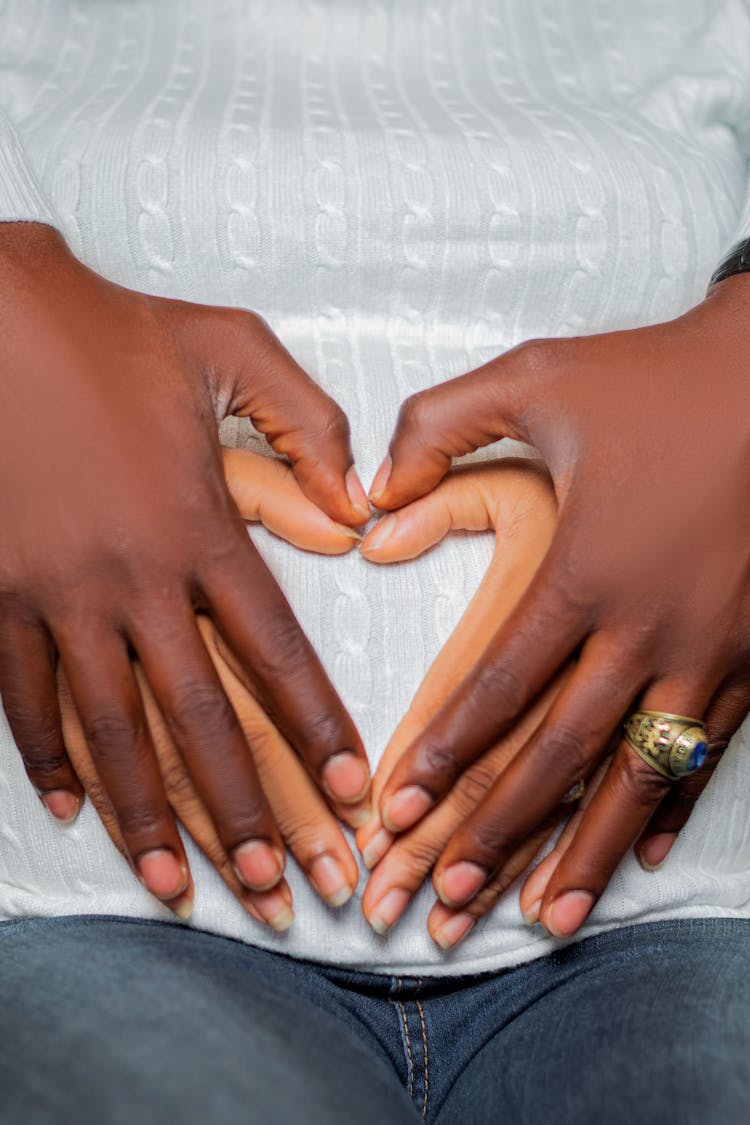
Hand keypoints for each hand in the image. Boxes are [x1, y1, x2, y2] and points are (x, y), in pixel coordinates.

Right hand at [0, 223, 369, 910]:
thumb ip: (308, 424)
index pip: (275, 652)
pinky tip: (76, 810)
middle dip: (247, 813)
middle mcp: (129, 578)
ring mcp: (52, 594)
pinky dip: (48, 757)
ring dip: (149, 816)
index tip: (355, 796)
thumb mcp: (231, 346)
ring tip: (181, 886)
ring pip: (110, 731)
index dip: (317, 730)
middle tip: (282, 890)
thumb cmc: (112, 329)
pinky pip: (20, 696)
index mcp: (198, 525)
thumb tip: (360, 506)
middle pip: (200, 719)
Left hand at [366, 275, 749, 937]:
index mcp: (585, 570)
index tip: (396, 810)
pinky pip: (712, 751)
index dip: (444, 755)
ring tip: (544, 914)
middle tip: (443, 893)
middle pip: (559, 753)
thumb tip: (366, 493)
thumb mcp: (538, 378)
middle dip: (496, 830)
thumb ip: (438, 425)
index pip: (498, 687)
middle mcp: (647, 628)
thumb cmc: (658, 376)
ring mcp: (712, 649)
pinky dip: (671, 808)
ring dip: (585, 849)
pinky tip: (639, 853)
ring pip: (638, 775)